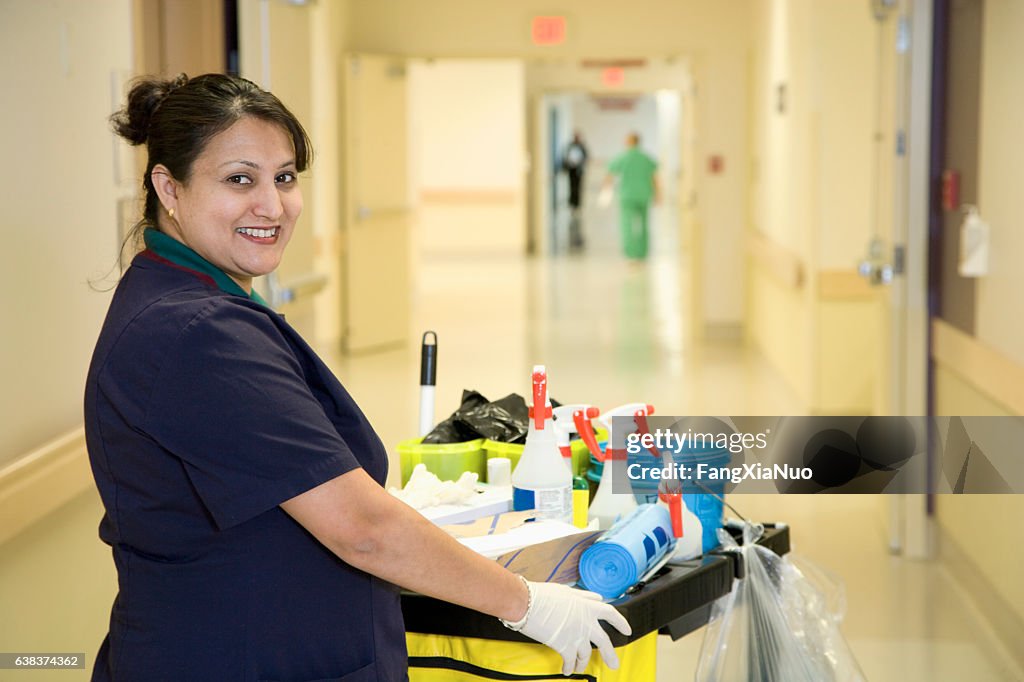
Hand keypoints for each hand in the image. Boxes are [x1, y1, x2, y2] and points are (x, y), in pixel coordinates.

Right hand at [502, 579, 631, 674]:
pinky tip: (567, 670)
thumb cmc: (542, 594)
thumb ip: (583, 596)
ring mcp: (576, 635)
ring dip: (583, 663)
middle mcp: (585, 621)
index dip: (620, 622)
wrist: (527, 602)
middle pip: (604, 641)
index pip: (610, 613)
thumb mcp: (567, 591)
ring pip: (586, 654)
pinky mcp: (564, 646)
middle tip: (614, 664)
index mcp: (587, 606)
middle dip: (610, 654)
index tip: (627, 629)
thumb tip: (596, 597)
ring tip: (581, 668)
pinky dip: (569, 667)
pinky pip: (570, 661)